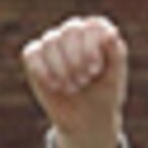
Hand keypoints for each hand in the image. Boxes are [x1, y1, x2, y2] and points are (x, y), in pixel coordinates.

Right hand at [20, 16, 128, 147]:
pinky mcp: (35, 57)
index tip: (95, 70)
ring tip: (72, 87)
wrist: (87, 121)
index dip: (91, 47)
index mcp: (98, 33)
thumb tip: (111, 32)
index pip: (93, 26)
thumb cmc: (105, 96)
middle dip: (76, 58)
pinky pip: (31, 53)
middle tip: (84, 81)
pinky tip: (55, 86)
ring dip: (61, 68)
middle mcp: (75, 33)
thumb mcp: (115, 80)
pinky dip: (43, 71)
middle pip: (70, 29)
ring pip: (50, 41)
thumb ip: (116, 55)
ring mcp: (54, 43)